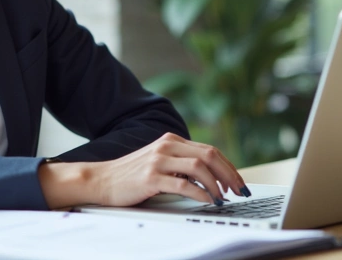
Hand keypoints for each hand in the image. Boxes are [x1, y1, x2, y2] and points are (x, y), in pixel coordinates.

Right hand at [39, 133, 249, 208]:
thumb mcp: (159, 162)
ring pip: (200, 167)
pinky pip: (184, 184)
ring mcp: (159, 161)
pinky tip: (207, 201)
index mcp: (171, 140)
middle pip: (209, 155)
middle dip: (229, 174)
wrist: (102, 179)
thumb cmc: (131, 175)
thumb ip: (180, 163)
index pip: (209, 150)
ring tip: (223, 197)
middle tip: (239, 190)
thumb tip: (211, 176)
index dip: (228, 166)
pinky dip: (201, 193)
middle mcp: (166, 146)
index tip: (238, 182)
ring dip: (217, 184)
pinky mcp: (151, 177)